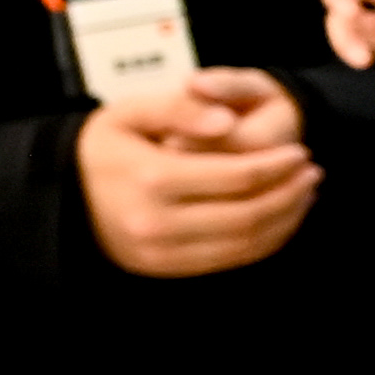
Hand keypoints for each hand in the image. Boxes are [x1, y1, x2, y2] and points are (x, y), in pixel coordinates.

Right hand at [81, 69, 315, 278]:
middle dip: (290, 194)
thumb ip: (179, 106)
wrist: (63, 193)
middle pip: (248, 215)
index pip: (238, 176)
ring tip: (304, 193)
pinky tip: (280, 217)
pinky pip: (229, 260)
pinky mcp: (165, 269)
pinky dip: (265, 241)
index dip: (279, 166)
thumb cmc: (104, 146)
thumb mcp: (130, 111)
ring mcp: (160, 251)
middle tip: (312, 172)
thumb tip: (227, 120)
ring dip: (285, 219)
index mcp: (151, 177)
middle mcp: (156, 221)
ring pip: (244, 243)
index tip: (301, 152)